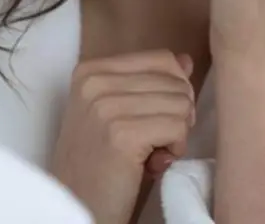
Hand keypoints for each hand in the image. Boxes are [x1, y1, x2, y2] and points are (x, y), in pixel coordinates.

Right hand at [49, 51, 195, 223]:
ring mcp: (105, 106)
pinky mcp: (122, 134)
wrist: (78, 204)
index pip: (161, 59)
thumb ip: (150, 83)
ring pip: (181, 104)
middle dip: (177, 114)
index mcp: (90, 70)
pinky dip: (174, 149)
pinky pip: (178, 127)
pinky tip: (153, 163)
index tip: (158, 117)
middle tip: (154, 141)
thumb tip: (185, 60)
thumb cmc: (99, 163)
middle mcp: (94, 82)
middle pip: (175, 81)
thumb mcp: (118, 113)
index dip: (175, 90)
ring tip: (150, 152)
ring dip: (176, 134)